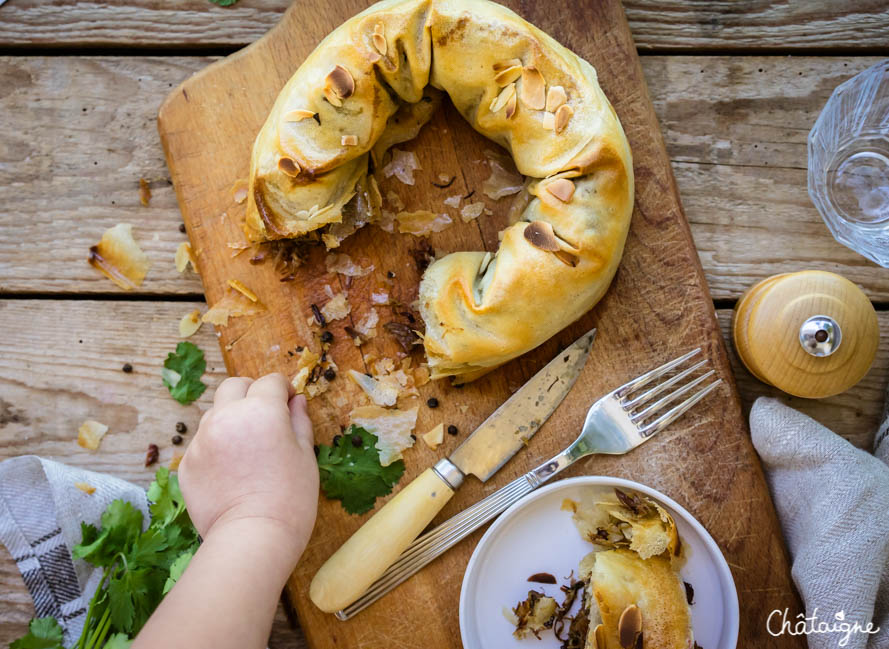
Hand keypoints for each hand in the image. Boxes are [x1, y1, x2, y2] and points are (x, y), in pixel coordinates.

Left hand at [179, 373, 318, 569]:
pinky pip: (202, 444)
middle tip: (265, 416)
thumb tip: (296, 401)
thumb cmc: (290, 498)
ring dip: (231, 419)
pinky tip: (231, 473)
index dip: (282, 390)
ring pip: (215, 414)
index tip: (288, 403)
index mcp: (261, 410)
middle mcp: (226, 417)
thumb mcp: (305, 456)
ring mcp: (202, 441)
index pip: (270, 382)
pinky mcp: (187, 465)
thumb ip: (299, 421)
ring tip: (246, 449)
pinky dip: (216, 449)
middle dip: (251, 393)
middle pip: (234, 386)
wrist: (253, 539)